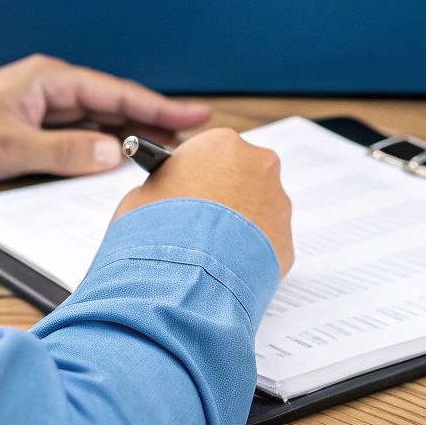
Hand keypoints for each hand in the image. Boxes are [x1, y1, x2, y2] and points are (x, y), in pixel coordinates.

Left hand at [0, 54, 211, 180]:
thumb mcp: (11, 147)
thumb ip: (65, 152)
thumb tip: (114, 154)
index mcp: (52, 79)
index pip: (117, 93)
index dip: (159, 106)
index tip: (195, 114)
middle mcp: (54, 87)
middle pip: (116, 103)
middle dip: (155, 118)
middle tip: (194, 134)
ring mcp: (46, 105)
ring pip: (101, 118)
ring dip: (132, 132)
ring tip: (169, 147)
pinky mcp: (37, 125)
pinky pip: (82, 132)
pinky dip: (105, 143)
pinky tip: (122, 156)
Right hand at [114, 128, 294, 277]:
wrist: (182, 279)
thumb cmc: (156, 231)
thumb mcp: (140, 197)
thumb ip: (162, 186)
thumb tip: (166, 194)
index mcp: (221, 144)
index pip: (210, 153)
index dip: (196, 174)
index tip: (187, 190)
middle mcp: (258, 165)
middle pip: (241, 176)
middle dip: (224, 197)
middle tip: (200, 223)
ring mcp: (277, 203)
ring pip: (258, 210)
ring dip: (240, 225)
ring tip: (211, 252)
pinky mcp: (286, 240)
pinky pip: (265, 244)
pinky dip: (249, 254)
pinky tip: (226, 268)